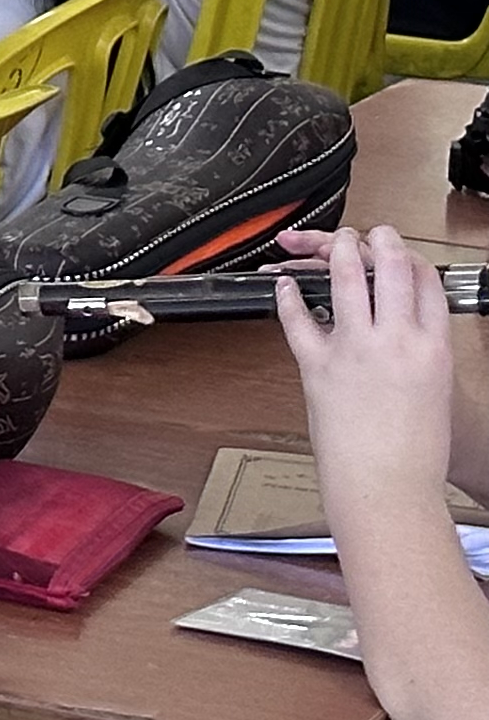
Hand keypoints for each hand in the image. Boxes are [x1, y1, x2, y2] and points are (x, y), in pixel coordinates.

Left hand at [279, 225, 465, 509]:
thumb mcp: (435, 394)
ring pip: (346, 278)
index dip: (412, 260)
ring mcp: (356, 349)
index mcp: (434, 350)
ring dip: (336, 250)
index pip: (428, 284)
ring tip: (330, 240)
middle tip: (369, 233)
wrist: (386, 486)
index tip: (400, 253)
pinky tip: (285, 283)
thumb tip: (403, 334)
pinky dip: (288, 295)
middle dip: (380, 242)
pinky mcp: (318, 364)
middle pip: (392, 269)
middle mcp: (397, 341)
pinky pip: (298, 318)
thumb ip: (420, 356)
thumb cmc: (413, 453)